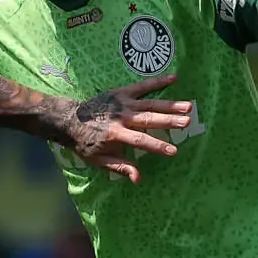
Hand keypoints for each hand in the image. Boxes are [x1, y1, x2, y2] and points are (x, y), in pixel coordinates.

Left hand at [67, 73, 192, 183]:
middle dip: (169, 121)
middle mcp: (121, 117)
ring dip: (170, 104)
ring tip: (188, 106)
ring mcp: (123, 103)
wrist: (69, 119)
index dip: (157, 146)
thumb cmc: (85, 143)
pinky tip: (175, 78)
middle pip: (149, 119)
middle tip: (188, 121)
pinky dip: (158, 81)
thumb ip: (120, 167)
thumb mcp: (99, 160)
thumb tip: (139, 179)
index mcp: (116, 134)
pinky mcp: (122, 92)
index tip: (173, 151)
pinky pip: (143, 86)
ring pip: (150, 103)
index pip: (140, 141)